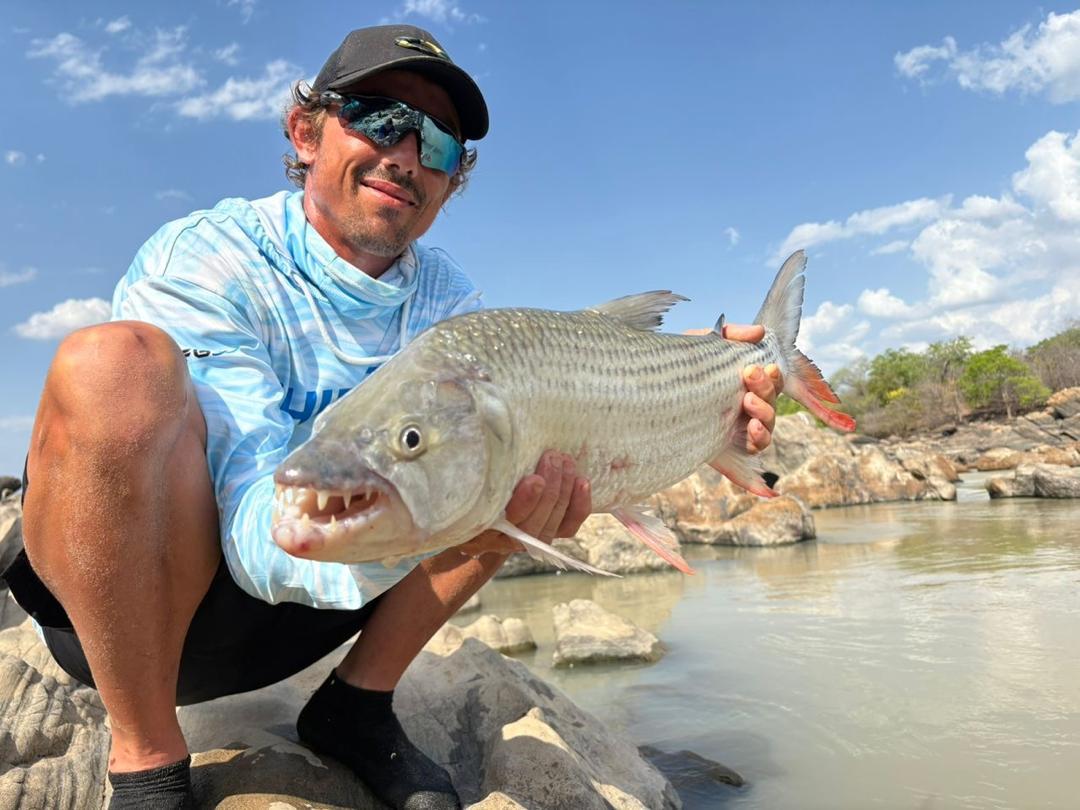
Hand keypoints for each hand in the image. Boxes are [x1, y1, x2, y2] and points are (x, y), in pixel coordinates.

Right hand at [453, 450, 591, 556]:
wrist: (478, 517)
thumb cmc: (470, 490)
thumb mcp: (466, 482)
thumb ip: (475, 470)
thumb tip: (476, 430)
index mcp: (481, 531)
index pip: (508, 521)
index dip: (525, 502)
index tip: (535, 480)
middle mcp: (506, 541)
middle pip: (535, 521)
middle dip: (549, 486)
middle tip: (552, 456)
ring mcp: (530, 538)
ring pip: (554, 522)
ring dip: (564, 490)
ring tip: (566, 461)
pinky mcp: (548, 533)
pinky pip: (569, 526)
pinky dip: (580, 506)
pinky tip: (583, 482)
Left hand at [685, 323, 783, 453]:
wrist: (653, 399)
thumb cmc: (680, 370)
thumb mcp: (699, 345)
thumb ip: (729, 335)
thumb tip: (759, 332)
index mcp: (745, 382)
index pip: (771, 379)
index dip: (773, 373)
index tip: (760, 365)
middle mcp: (747, 403)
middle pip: (772, 397)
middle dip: (766, 386)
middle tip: (748, 374)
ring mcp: (741, 425)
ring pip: (768, 422)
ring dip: (764, 411)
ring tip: (748, 401)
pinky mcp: (732, 445)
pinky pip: (757, 446)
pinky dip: (760, 437)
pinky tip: (752, 427)